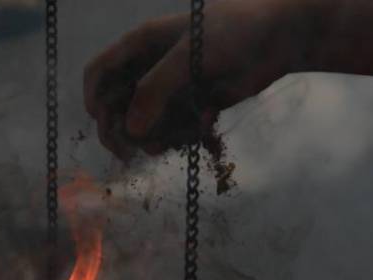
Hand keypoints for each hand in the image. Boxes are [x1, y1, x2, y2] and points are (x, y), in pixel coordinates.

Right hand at [84, 0, 313, 158]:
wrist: (278, 37)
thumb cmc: (232, 32)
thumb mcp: (187, 56)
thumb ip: (156, 90)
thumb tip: (132, 130)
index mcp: (141, 46)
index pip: (99, 73)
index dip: (94, 99)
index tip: (104, 122)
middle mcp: (150, 69)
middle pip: (116, 107)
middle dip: (120, 131)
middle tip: (130, 153)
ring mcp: (171, 90)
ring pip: (144, 126)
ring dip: (153, 139)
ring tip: (174, 140)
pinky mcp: (191, 107)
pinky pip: (172, 131)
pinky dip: (180, 137)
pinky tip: (202, 125)